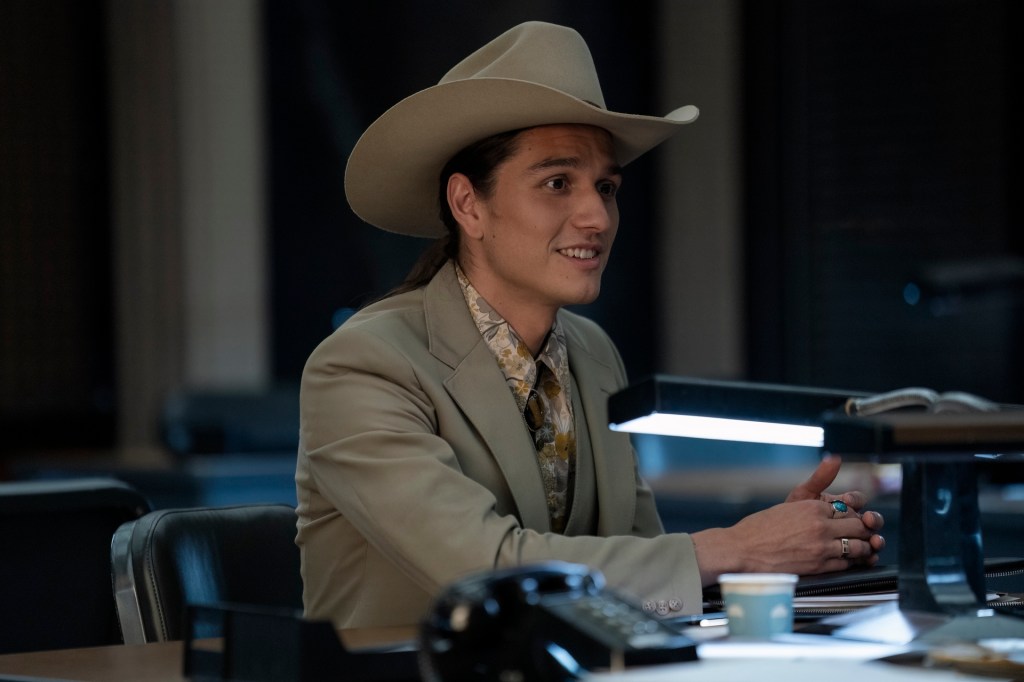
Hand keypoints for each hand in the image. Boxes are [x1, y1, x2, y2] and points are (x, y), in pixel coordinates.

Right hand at [691, 455, 885, 583]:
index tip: (848, 518)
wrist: (742, 550)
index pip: (848, 508)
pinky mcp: (820, 566)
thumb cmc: (760, 527)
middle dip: (863, 530)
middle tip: (860, 533)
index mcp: (813, 506)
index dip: (851, 514)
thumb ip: (817, 481)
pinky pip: (847, 564)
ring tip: (857, 547)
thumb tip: (835, 458)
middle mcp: (821, 525)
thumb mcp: (790, 500)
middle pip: (859, 526)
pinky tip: (845, 560)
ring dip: (861, 547)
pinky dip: (851, 562)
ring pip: (858, 547)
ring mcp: (822, 547)